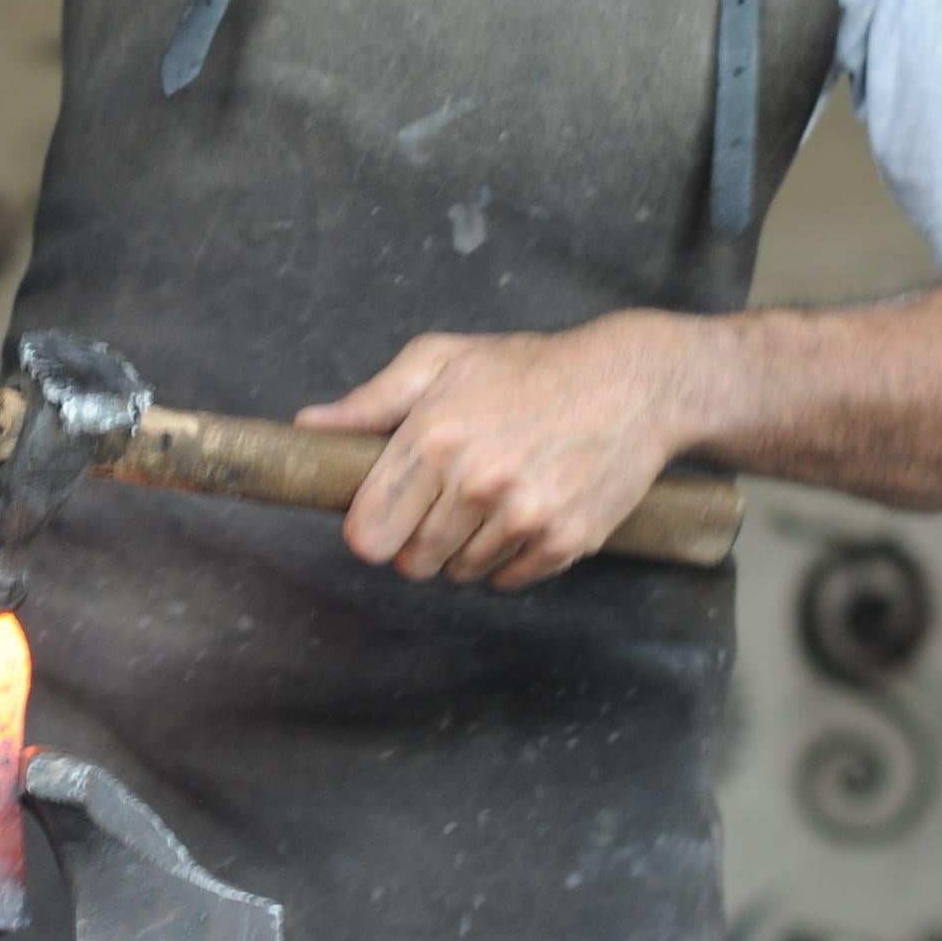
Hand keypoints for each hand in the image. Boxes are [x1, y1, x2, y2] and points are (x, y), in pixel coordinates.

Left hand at [297, 317, 714, 591]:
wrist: (632, 384)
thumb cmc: (530, 368)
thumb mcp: (443, 361)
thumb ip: (371, 401)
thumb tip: (309, 427)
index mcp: (434, 438)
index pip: (368, 534)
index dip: (371, 528)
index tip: (386, 513)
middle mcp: (476, 482)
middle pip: (411, 562)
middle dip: (417, 540)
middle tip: (444, 501)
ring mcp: (524, 517)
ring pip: (460, 572)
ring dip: (465, 548)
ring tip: (491, 498)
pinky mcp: (565, 541)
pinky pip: (510, 580)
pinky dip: (509, 559)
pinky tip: (523, 514)